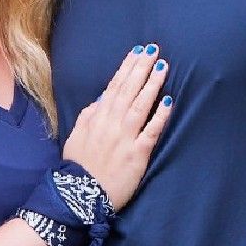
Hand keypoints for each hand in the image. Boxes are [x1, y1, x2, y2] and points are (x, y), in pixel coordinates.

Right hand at [61, 44, 173, 210]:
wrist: (80, 195)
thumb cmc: (78, 166)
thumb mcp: (77, 135)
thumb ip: (89, 115)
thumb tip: (102, 98)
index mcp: (97, 117)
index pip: (115, 86)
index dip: (127, 68)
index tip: (138, 52)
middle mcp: (112, 123)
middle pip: (129, 90)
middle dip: (142, 68)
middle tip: (154, 50)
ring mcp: (125, 137)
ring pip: (141, 105)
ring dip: (152, 84)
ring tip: (163, 67)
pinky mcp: (137, 153)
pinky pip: (151, 131)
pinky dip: (159, 116)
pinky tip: (168, 101)